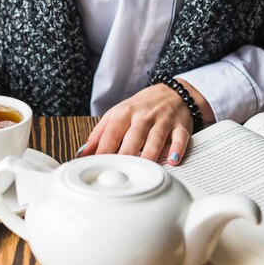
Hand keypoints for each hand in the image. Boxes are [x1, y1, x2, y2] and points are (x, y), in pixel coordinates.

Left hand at [78, 81, 210, 165]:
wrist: (172, 92)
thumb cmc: (141, 107)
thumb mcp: (118, 114)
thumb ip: (100, 134)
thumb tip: (83, 155)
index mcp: (124, 113)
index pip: (112, 132)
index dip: (104, 150)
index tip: (98, 167)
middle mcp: (143, 116)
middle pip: (134, 136)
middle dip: (126, 154)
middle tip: (120, 172)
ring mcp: (163, 120)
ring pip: (156, 137)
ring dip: (150, 153)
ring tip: (144, 169)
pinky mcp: (180, 126)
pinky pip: (180, 138)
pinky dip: (177, 149)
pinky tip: (173, 160)